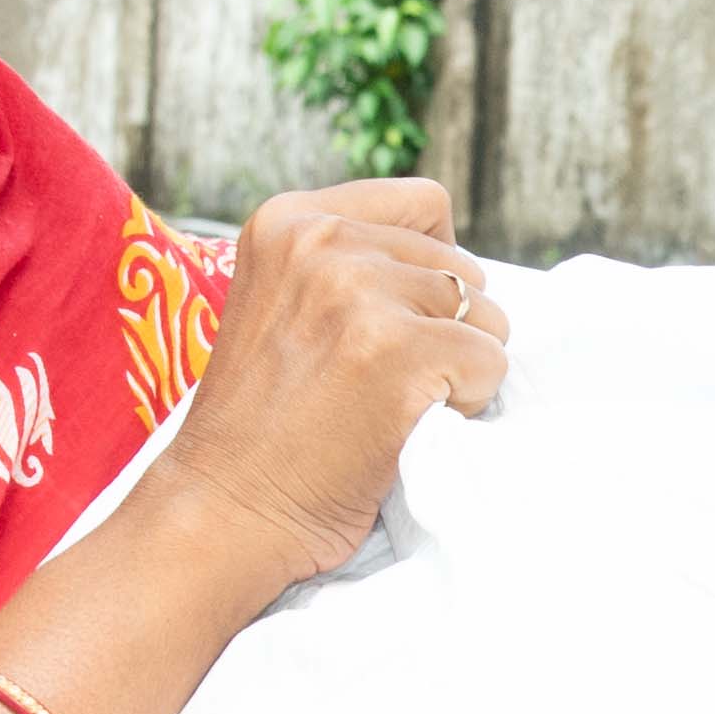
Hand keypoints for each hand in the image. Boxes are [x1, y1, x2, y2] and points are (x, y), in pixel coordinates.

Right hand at [145, 179, 505, 598]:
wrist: (223, 510)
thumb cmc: (263, 426)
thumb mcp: (283, 305)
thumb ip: (352, 266)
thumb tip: (464, 274)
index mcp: (290, 220)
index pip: (425, 204)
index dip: (433, 269)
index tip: (395, 323)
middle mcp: (323, 242)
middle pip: (460, 267)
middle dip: (445, 330)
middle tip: (380, 384)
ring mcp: (358, 295)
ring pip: (485, 316)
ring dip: (458, 371)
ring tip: (389, 406)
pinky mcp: (396, 353)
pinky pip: (490, 364)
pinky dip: (468, 406)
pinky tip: (402, 429)